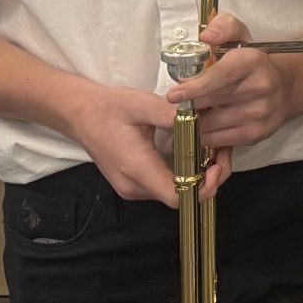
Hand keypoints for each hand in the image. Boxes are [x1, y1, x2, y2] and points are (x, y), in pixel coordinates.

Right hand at [67, 80, 224, 203]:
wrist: (81, 114)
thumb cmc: (108, 108)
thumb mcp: (140, 104)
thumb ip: (169, 114)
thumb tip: (199, 118)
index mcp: (137, 168)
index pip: (177, 197)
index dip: (203, 188)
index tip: (216, 166)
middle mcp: (134, 186)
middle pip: (181, 197)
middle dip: (207, 178)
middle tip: (221, 152)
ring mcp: (133, 187)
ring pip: (175, 193)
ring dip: (196, 176)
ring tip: (210, 149)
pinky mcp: (134, 183)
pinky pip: (166, 186)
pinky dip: (184, 174)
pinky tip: (193, 152)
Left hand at [168, 11, 302, 153]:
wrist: (285, 87)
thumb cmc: (252, 64)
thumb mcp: (240, 38)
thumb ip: (222, 27)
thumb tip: (206, 37)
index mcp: (252, 62)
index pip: (220, 76)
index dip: (195, 87)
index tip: (173, 94)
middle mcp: (261, 88)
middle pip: (210, 102)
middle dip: (187, 105)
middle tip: (176, 103)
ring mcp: (260, 113)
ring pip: (210, 124)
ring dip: (194, 120)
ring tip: (191, 112)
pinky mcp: (257, 134)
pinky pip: (217, 139)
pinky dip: (204, 134)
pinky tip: (204, 123)